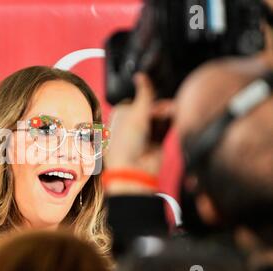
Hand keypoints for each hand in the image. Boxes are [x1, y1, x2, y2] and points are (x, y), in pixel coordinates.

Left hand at [105, 73, 166, 194]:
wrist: (134, 170)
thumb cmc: (126, 144)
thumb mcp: (135, 113)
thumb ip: (144, 94)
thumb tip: (141, 75)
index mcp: (120, 115)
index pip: (137, 99)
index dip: (146, 97)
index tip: (153, 93)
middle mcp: (131, 124)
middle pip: (150, 107)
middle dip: (157, 107)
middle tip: (160, 109)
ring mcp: (144, 134)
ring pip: (159, 117)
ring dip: (165, 113)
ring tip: (170, 113)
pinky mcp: (156, 142)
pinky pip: (166, 127)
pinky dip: (170, 122)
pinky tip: (175, 116)